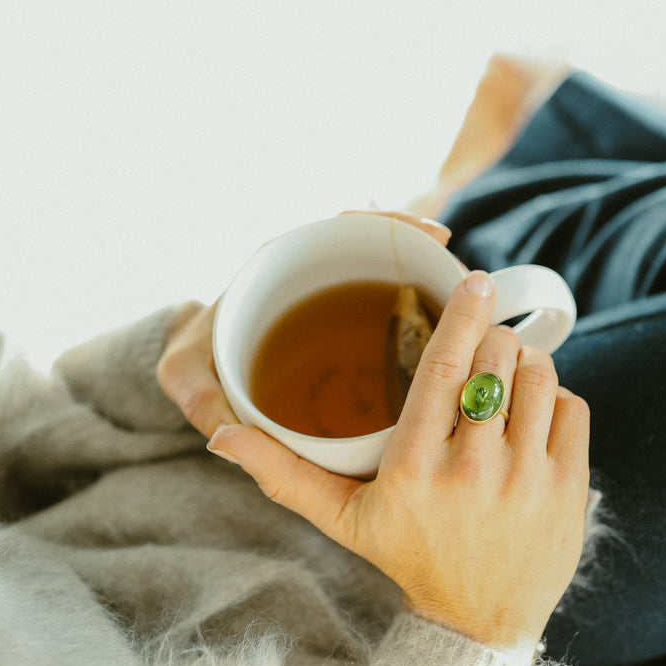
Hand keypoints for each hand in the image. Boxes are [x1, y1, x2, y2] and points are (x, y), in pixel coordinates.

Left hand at [156, 213, 453, 439]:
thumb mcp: (187, 377)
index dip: (387, 228)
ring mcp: (338, 305)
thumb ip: (200, 397)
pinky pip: (393, 323)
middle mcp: (314, 279)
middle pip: (379, 254)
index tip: (428, 236)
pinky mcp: (353, 334)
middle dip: (426, 262)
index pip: (339, 230)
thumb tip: (226, 437)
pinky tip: (458, 351)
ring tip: (477, 316)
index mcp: (277, 267)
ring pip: (393, 289)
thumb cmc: (194, 362)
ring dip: (434, 297)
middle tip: (469, 280)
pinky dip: (424, 330)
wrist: (200, 371)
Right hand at [208, 270, 589, 648]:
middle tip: (481, 351)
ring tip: (506, 379)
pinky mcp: (568, 488)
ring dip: (525, 362)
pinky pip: (572, 408)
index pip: (444, 364)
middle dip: (491, 341)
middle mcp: (472, 469)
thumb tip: (220, 436)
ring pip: (538, 376)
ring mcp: (526, 479)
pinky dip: (555, 398)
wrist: (478, 620)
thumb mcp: (342, 519)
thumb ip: (283, 473)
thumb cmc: (408, 558)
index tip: (472, 282)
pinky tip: (532, 417)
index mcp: (413, 467)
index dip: (462, 313)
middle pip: (495, 358)